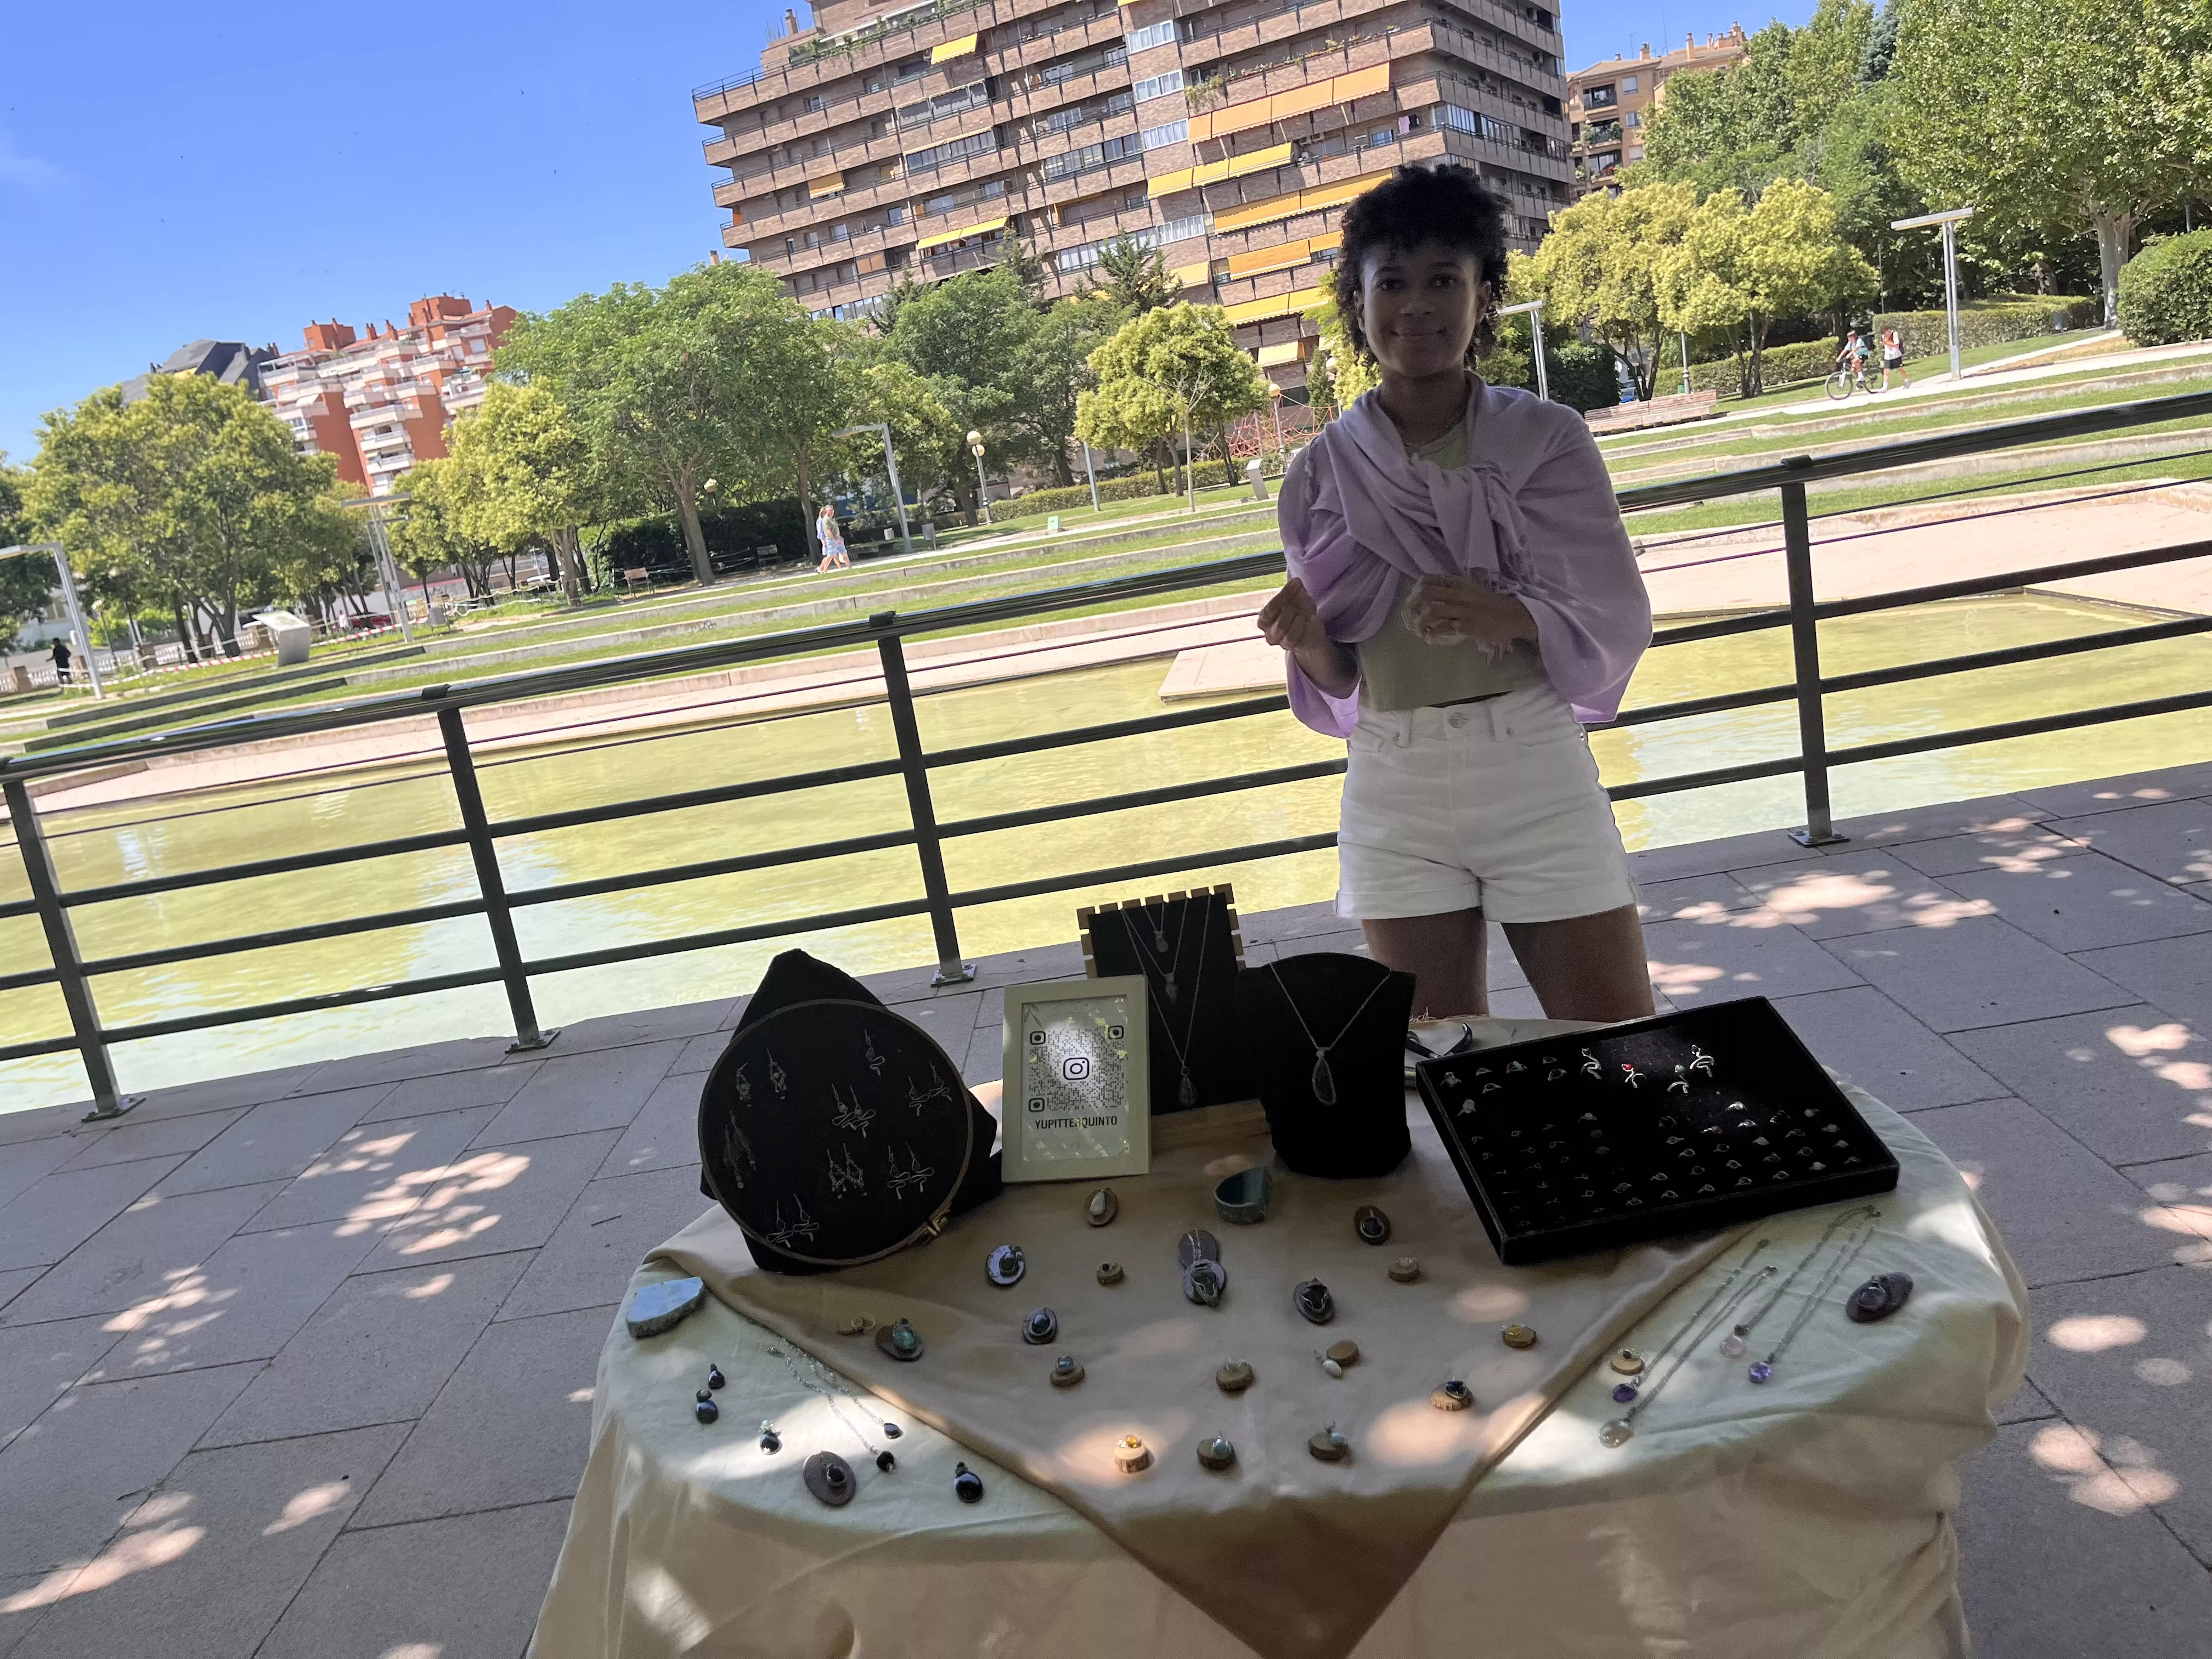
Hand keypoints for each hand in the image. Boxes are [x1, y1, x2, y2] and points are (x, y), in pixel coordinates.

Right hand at [1258, 578, 1356, 695]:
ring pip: (1282, 628)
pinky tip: (1309, 617)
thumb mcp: (1299, 600)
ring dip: (1296, 614)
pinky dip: (1301, 625)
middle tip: (1303, 594)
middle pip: (1276, 618)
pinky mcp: (1289, 647)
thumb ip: (1296, 592)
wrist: (1310, 633)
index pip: (1270, 608)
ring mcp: (1278, 642)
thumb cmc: (1300, 614)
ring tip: (1305, 607)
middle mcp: (1268, 632)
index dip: (1283, 595)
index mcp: (1265, 619)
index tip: (1296, 583)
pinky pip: (1293, 637)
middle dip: (1291, 603)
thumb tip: (1296, 583)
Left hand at [1404, 574, 1534, 650]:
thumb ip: (1452, 589)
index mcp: (1458, 582)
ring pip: (1431, 612)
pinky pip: (1442, 628)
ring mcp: (1462, 609)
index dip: (1415, 590)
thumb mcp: (1471, 589)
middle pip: (1425, 594)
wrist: (1513, 616)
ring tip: (1419, 630)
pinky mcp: (1466, 625)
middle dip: (1412, 606)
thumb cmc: (1490, 604)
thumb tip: (1430, 596)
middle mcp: (1458, 593)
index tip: (1412, 600)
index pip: (1427, 580)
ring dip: (1419, 623)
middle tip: (1410, 615)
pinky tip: (1430, 638)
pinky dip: (1432, 634)